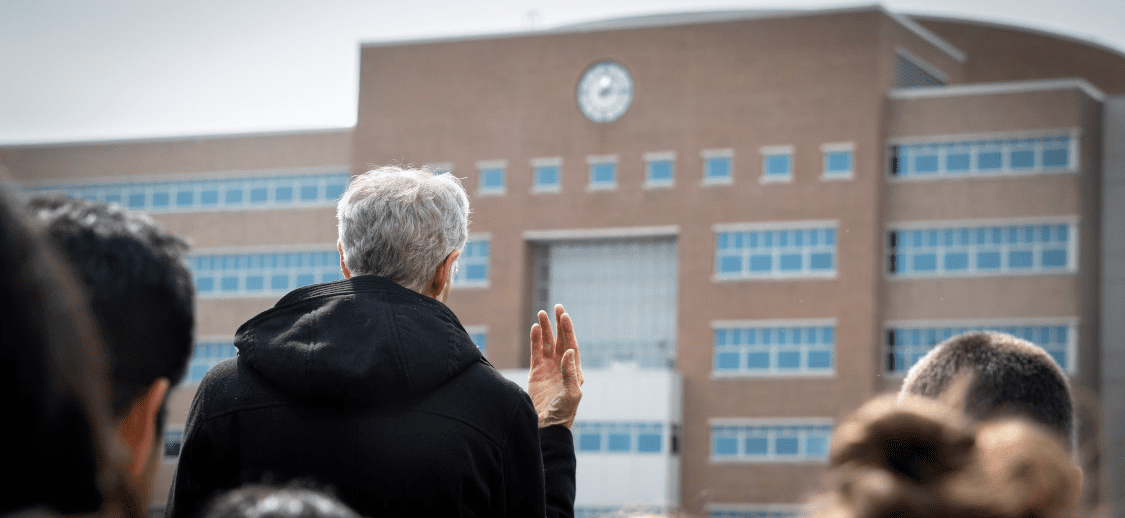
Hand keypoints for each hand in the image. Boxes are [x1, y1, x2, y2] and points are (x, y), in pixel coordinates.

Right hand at [528, 304, 583, 428]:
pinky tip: (535, 329)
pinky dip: (535, 340)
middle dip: (559, 324)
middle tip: (557, 307)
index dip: (568, 330)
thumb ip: (570, 372)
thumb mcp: (572, 393)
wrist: (547, 424)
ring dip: (545, 329)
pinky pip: (536, 352)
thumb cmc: (564, 411)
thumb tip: (570, 351)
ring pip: (547, 343)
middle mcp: (562, 366)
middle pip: (561, 340)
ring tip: (541, 314)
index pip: (572, 344)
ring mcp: (548, 368)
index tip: (564, 315)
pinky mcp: (536, 372)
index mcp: (575, 369)